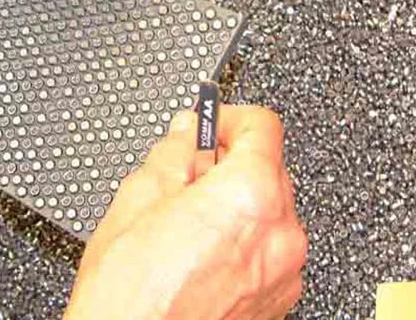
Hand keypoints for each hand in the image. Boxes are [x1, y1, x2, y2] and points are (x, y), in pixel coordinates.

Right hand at [65, 106, 306, 319]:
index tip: (209, 125)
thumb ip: (173, 151)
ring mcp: (284, 269)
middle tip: (189, 174)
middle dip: (230, 162)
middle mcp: (280, 233)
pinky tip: (204, 251)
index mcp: (250, 196)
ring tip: (190, 221)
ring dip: (238, 201)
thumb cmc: (131, 296)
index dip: (228, 117)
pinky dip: (246, 237)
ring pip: (270, 207)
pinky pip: (270, 246)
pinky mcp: (279, 297)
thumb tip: (187, 132)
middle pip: (268, 166)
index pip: (262, 125)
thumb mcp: (138, 197)